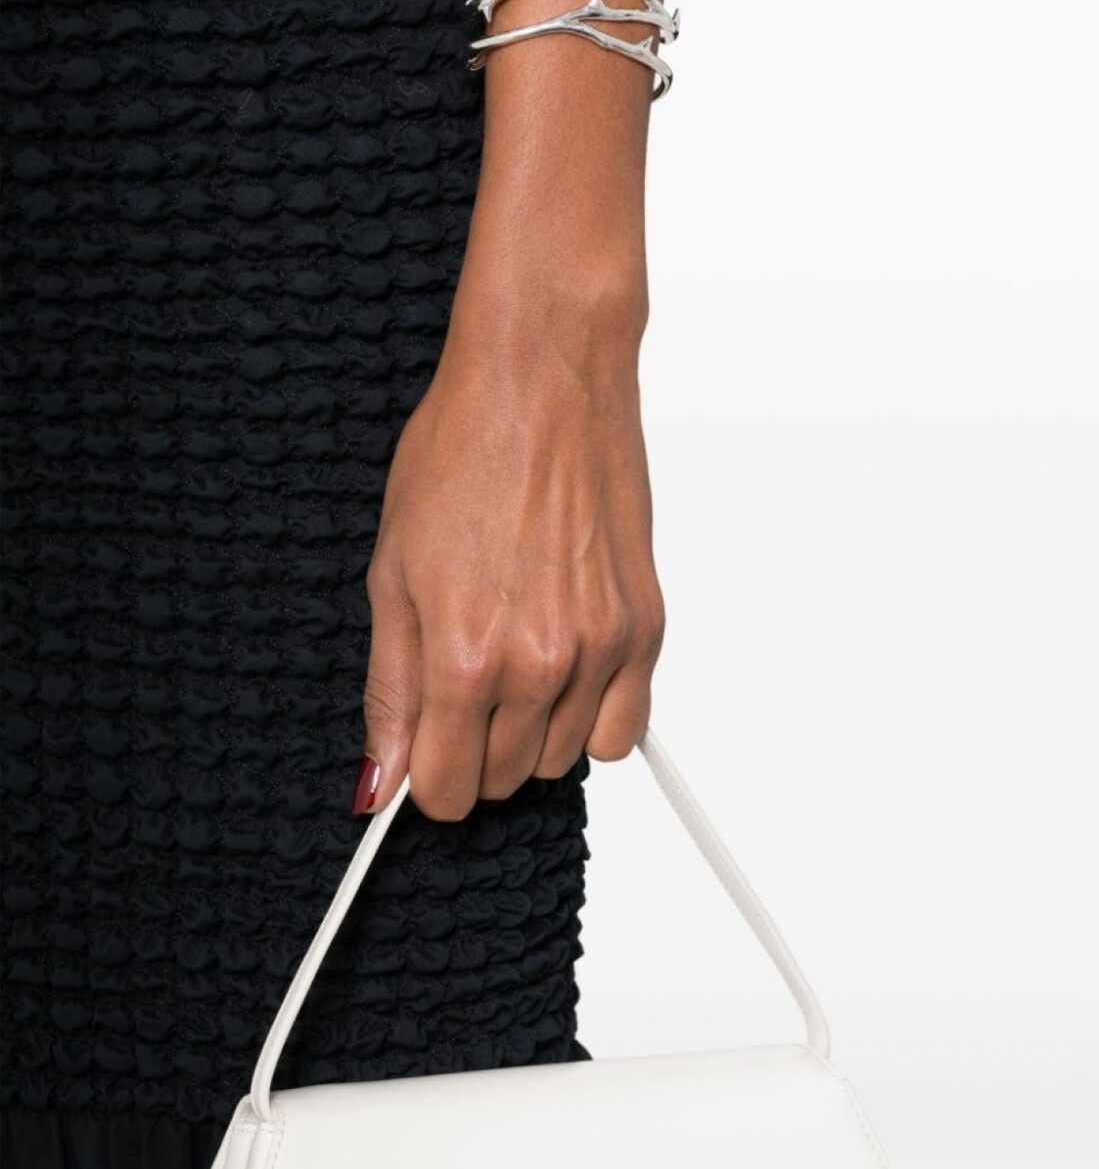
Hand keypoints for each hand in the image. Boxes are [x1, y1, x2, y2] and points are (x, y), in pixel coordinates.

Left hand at [352, 310, 664, 820]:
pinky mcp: (645, 625)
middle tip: (463, 678)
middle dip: (475, 750)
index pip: (447, 791)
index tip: (425, 749)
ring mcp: (601, 648)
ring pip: (563, 761)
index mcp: (462, 657)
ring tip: (513, 650)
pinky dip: (592, 717)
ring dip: (532, 732)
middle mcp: (539, 665)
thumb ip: (390, 689)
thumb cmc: (462, 452)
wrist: (544, 377)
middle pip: (505, 782)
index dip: (428, 778)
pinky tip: (565, 666)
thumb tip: (383, 781)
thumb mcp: (392, 572)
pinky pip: (624, 729)